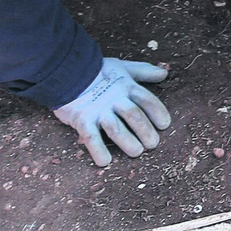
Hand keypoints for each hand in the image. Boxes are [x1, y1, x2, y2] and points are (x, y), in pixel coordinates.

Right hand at [53, 58, 171, 166]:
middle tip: (153, 144)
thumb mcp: (123, 68)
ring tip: (137, 152)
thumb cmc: (97, 71)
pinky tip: (105, 161)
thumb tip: (164, 73)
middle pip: (134, 115)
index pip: (146, 100)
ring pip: (115, 128)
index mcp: (126, 87)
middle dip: (145, 130)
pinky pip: (91, 137)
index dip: (158, 112)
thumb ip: (143, 71)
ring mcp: (98, 110)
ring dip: (127, 141)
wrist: (66, 71)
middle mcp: (114, 99)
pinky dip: (98, 150)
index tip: (165, 124)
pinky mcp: (82, 120)